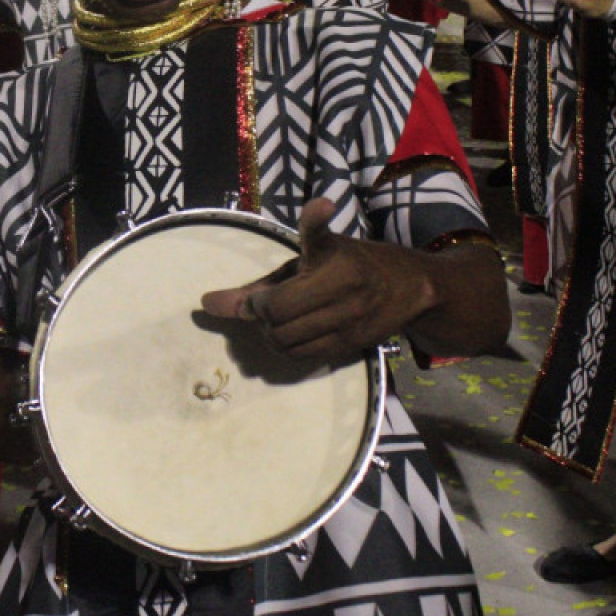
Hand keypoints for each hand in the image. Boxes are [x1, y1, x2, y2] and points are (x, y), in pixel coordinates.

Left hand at [199, 198, 437, 361]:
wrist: (408, 287)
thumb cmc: (349, 261)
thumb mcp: (307, 257)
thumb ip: (260, 282)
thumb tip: (207, 304)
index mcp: (334, 263)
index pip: (280, 295)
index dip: (257, 300)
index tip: (259, 291)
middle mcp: (346, 295)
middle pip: (276, 321)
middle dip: (259, 314)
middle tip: (262, 304)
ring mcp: (349, 325)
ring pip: (285, 343)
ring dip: (269, 333)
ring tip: (277, 318)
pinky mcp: (350, 349)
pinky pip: (300, 358)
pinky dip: (285, 347)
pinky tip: (291, 331)